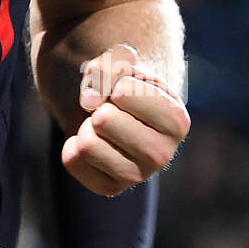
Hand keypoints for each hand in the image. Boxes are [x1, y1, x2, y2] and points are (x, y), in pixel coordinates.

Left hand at [62, 42, 188, 195]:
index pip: (124, 92)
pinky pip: (71, 160)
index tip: (124, 90)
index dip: (114, 83)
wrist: (114, 109)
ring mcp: (136, 175)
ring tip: (102, 127)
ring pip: (86, 143)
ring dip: (85, 125)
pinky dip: (72, 143)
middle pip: (103, 120)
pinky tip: (93, 142)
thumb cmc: (123, 83)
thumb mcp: (121, 61)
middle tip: (110, 110)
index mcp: (176, 121)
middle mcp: (163, 155)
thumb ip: (108, 66)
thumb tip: (89, 103)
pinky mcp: (109, 186)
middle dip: (98, 107)